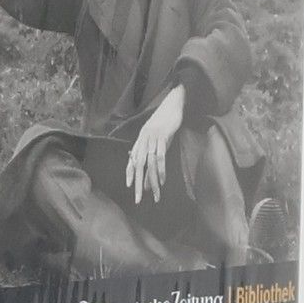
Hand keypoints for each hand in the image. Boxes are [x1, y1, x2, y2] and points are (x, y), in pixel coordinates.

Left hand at [125, 86, 187, 204]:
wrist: (174, 104)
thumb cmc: (166, 122)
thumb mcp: (157, 139)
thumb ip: (152, 153)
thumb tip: (149, 168)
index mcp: (141, 140)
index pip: (132, 159)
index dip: (130, 173)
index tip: (129, 186)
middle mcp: (143, 140)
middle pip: (138, 165)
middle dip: (138, 184)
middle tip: (138, 199)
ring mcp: (152, 139)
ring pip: (150, 164)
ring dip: (152, 181)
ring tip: (155, 195)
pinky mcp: (162, 137)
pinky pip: (160, 157)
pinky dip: (161, 170)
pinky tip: (162, 180)